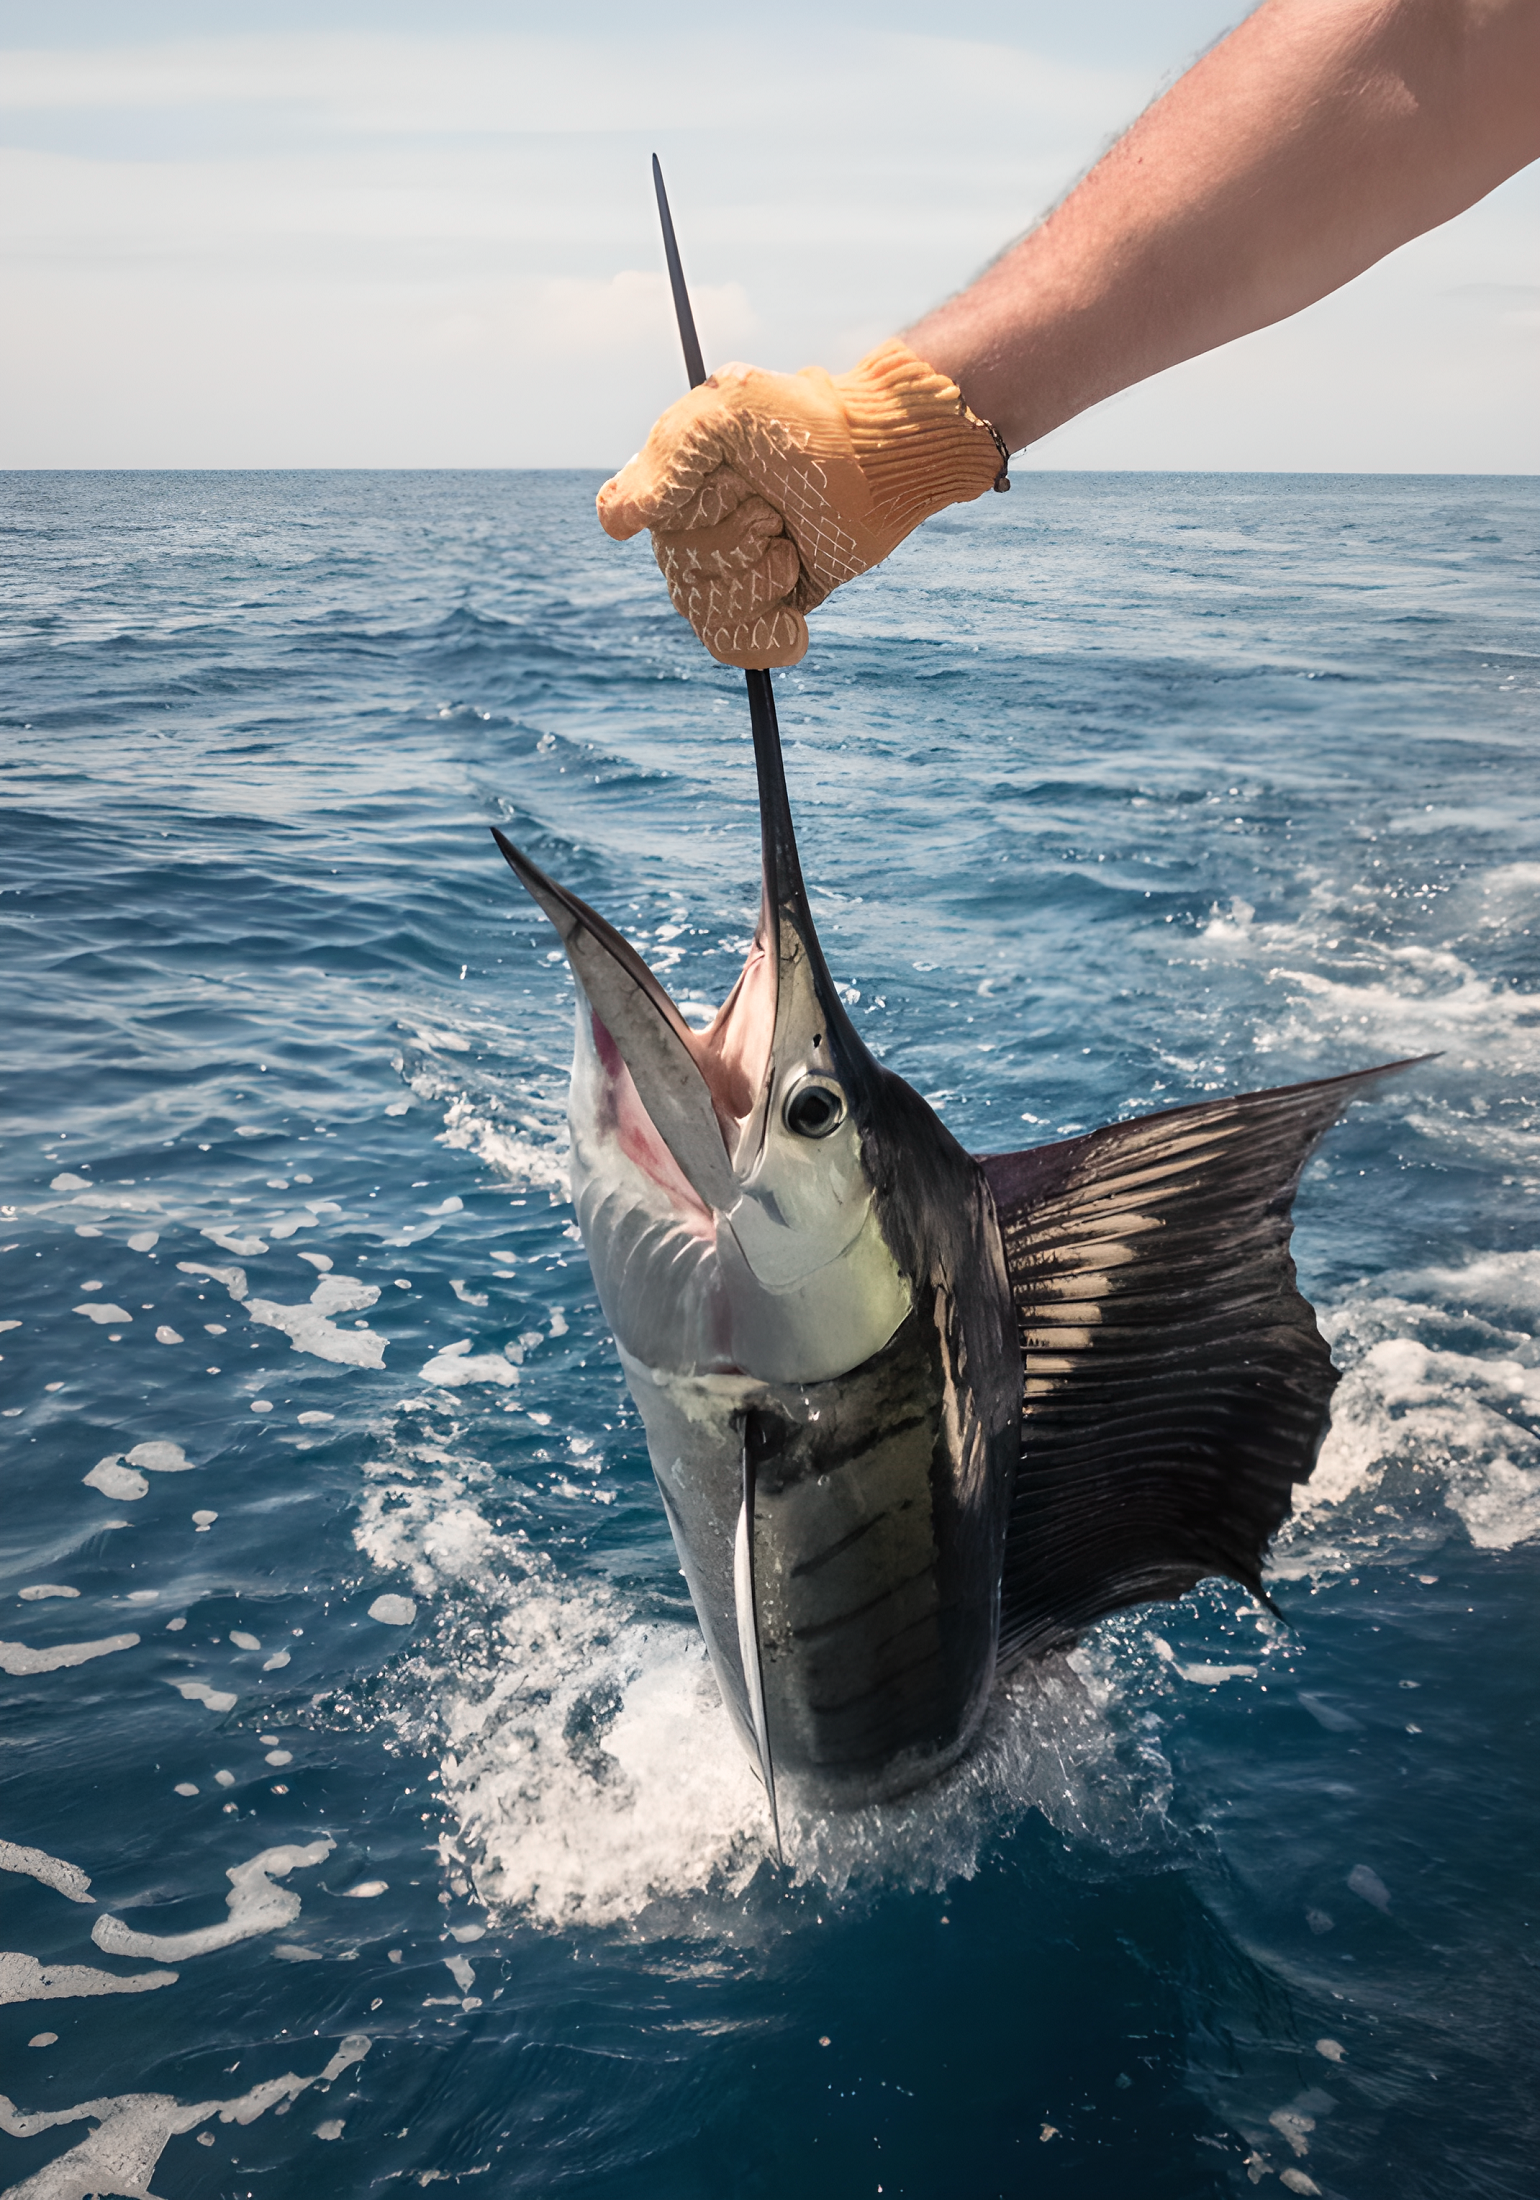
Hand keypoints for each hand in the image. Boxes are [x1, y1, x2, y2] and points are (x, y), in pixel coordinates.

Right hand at [597, 340, 1004, 667]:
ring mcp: (727, 571)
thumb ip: (666, 455)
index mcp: (670, 482)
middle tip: (776, 511)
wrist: (879, 463)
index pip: (637, 522)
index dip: (691, 510)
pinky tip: (795, 622)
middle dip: (735, 545)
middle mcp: (689, 530)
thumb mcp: (730, 410)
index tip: (737, 481)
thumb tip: (615, 524)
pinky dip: (766, 639)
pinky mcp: (764, 606)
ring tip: (791, 551)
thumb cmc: (807, 425)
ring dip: (757, 585)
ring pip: (705, 612)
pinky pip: (734, 646)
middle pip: (677, 573)